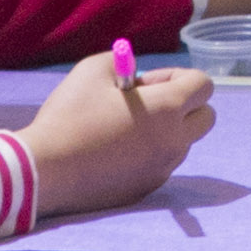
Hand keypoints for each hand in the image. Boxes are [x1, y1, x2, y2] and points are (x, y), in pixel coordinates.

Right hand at [15, 46, 215, 226]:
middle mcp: (174, 141)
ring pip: (183, 142)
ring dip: (165, 129)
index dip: (178, 76)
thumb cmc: (69, 115)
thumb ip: (123, 62)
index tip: (146, 82)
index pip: (203, 85)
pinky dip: (149, 153)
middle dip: (184, 104)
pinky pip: (161, 164)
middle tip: (145, 103)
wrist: (45, 170)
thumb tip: (136, 76)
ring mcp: (163, 168)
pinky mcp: (147, 188)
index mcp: (167, 108)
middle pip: (206, 117)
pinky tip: (114, 151)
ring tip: (123, 127)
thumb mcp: (92, 70)